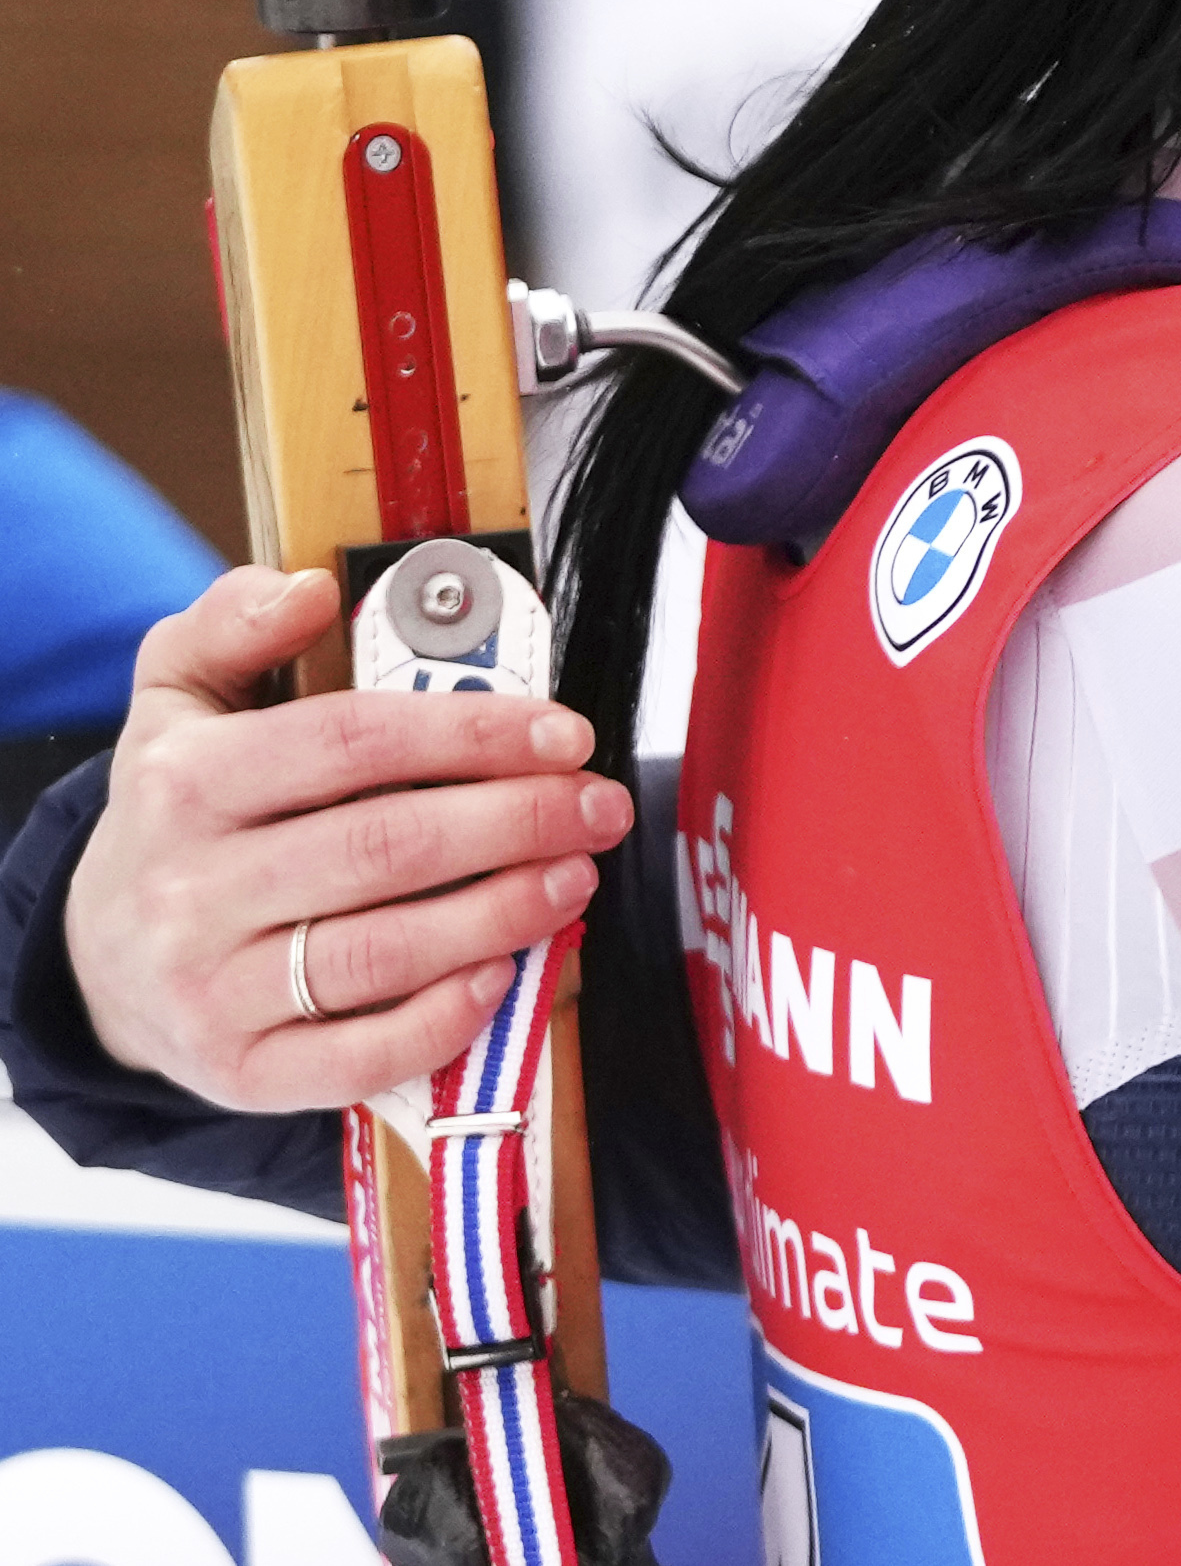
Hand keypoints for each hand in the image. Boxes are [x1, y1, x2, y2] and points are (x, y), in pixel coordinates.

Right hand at [67, 564, 632, 1112]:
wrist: (100, 959)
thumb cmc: (182, 815)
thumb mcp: (177, 699)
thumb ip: (231, 624)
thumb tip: (307, 589)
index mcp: (184, 782)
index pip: (351, 743)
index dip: (473, 734)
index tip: (566, 735)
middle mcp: (189, 890)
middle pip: (384, 847)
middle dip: (516, 822)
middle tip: (599, 807)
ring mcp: (210, 990)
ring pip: (380, 953)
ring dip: (501, 913)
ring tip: (577, 876)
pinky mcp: (238, 1073)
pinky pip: (354, 1057)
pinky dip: (441, 1020)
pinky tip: (505, 974)